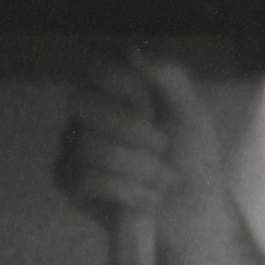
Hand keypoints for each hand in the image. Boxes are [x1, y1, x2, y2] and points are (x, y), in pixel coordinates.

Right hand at [55, 54, 237, 264]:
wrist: (194, 213)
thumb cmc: (193, 157)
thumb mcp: (192, 111)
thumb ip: (168, 75)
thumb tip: (131, 50)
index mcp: (112, 83)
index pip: (94, 63)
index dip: (123, 84)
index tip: (153, 107)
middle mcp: (87, 108)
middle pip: (83, 101)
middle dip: (132, 130)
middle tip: (165, 148)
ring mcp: (74, 144)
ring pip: (87, 145)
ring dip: (137, 168)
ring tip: (164, 182)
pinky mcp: (70, 181)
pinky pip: (82, 179)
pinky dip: (123, 191)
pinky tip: (146, 200)